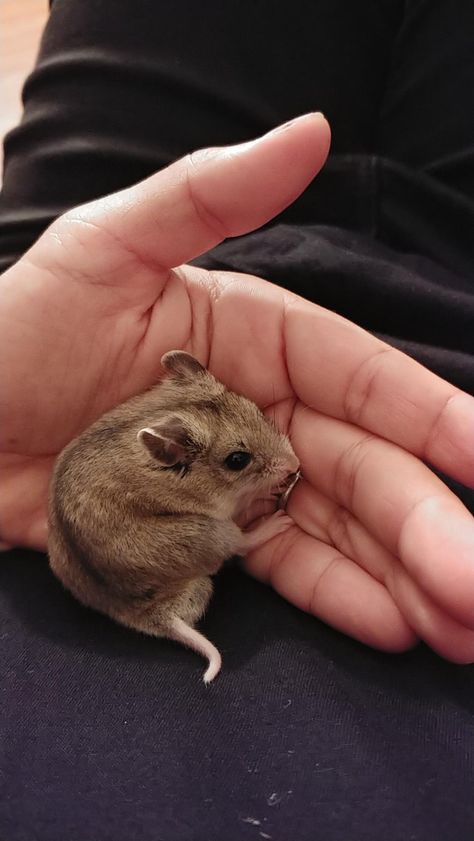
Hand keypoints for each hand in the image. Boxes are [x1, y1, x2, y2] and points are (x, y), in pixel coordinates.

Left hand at [1, 113, 472, 662]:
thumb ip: (209, 196)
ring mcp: (232, 482)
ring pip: (338, 526)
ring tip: (463, 624)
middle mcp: (256, 411)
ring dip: (404, 572)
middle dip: (428, 523)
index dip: (428, 415)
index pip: (358, 375)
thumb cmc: (15, 329)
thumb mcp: (108, 247)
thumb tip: (311, 131)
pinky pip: (282, 570)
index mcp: (250, 337)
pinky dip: (338, 597)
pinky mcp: (203, 539)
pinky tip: (395, 625)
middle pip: (361, 467)